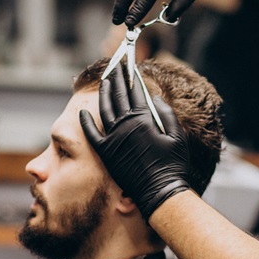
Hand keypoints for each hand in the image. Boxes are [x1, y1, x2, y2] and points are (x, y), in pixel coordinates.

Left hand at [80, 65, 191, 218]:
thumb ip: (166, 113)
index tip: (130, 68)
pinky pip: (91, 134)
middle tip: (116, 67)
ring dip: (104, 94)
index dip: (133, 78)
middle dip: (118, 79)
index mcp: (144, 119)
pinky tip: (82, 112)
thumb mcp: (177, 136)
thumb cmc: (172, 165)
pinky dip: (86, 122)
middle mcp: (126, 125)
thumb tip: (154, 97)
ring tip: (105, 81)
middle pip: (120, 96)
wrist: (159, 191)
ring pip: (105, 110)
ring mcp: (114, 138)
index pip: (136, 92)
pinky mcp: (105, 152)